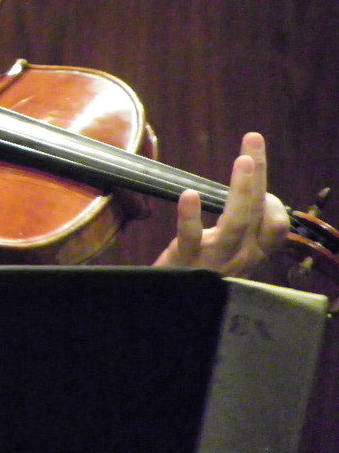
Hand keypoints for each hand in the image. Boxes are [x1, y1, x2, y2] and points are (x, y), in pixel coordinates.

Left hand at [154, 132, 288, 276]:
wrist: (176, 312)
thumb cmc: (200, 276)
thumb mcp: (227, 254)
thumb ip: (239, 229)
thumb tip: (248, 192)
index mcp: (253, 254)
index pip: (276, 224)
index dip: (271, 198)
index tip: (254, 172)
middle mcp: (241, 258)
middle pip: (257, 212)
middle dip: (258, 173)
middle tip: (253, 140)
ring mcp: (215, 262)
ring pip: (235, 223)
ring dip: (241, 190)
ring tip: (242, 160)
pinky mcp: (187, 263)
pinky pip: (191, 238)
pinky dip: (190, 216)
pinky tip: (189, 195)